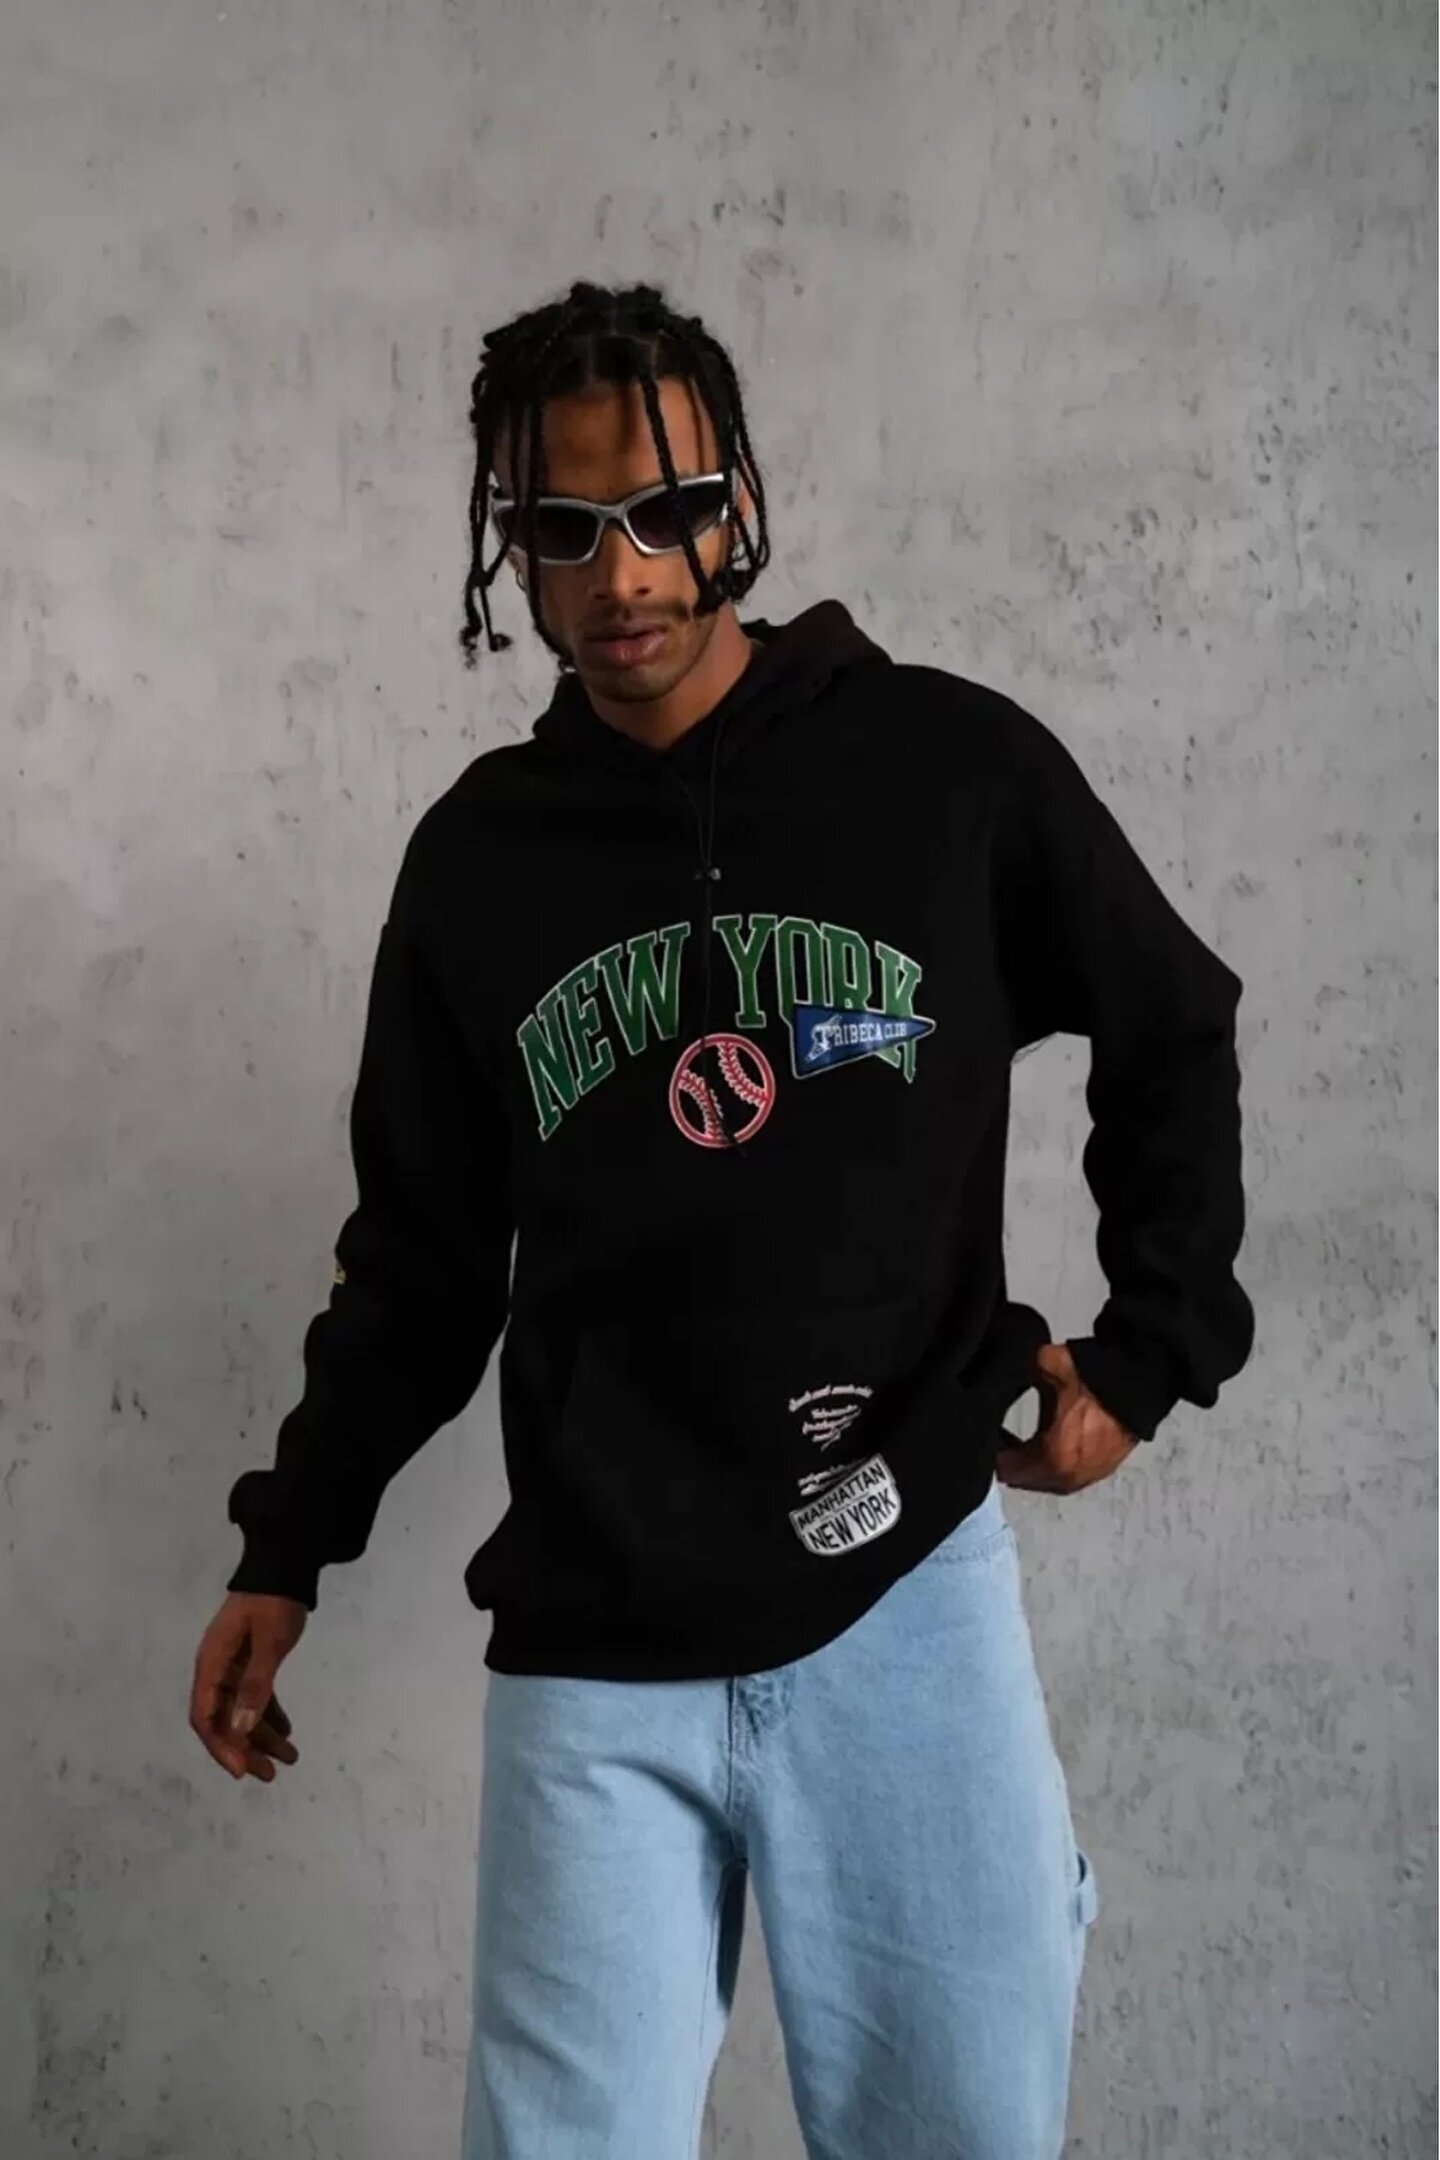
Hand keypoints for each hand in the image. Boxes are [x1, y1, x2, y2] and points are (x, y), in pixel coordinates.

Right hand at [189, 1592, 307, 1781]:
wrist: (284, 1564)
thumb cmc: (274, 1602)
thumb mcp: (268, 1644)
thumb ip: (255, 1685)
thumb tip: (239, 1729)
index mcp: (212, 1664)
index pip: (206, 1717)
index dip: (221, 1747)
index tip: (241, 1771)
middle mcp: (217, 1668)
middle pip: (223, 1720)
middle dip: (245, 1749)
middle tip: (271, 1774)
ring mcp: (233, 1665)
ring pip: (241, 1711)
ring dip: (262, 1736)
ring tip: (290, 1759)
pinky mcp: (250, 1660)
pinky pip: (255, 1696)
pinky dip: (269, 1715)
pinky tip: (287, 1731)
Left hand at [993, 1341, 1139, 1492]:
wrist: (1141, 1378)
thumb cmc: (1096, 1377)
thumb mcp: (1044, 1364)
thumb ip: (1012, 1371)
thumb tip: (995, 1371)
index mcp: (1053, 1457)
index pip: (1006, 1470)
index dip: (991, 1451)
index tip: (986, 1435)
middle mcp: (1069, 1477)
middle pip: (1025, 1480)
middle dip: (1010, 1462)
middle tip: (999, 1440)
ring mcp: (1088, 1476)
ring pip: (1046, 1482)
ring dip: (1032, 1466)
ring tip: (1020, 1442)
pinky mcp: (1102, 1469)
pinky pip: (1066, 1477)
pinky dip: (1053, 1465)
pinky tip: (1049, 1443)